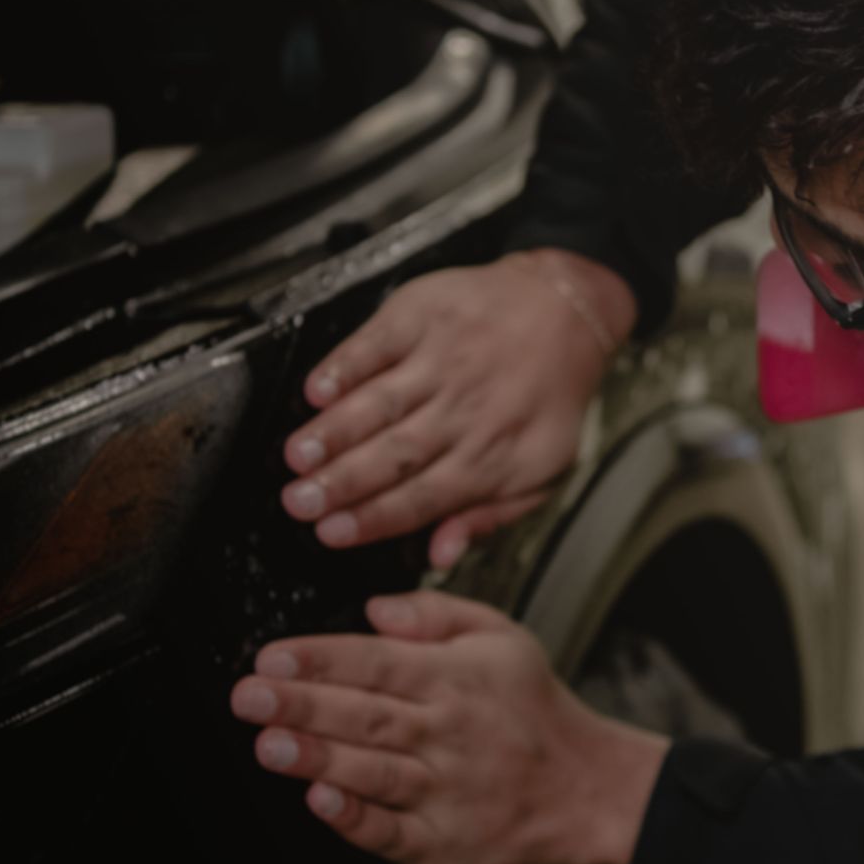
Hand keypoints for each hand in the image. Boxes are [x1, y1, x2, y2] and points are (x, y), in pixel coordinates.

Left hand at [229, 590, 667, 863]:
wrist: (588, 788)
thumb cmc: (535, 709)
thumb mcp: (502, 636)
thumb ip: (435, 614)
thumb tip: (373, 609)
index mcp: (456, 679)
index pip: (378, 663)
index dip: (322, 659)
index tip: (272, 656)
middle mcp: (449, 733)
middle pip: (366, 715)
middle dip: (302, 704)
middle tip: (248, 695)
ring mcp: (446, 792)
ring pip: (372, 771)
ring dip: (316, 757)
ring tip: (267, 743)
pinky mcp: (442, 844)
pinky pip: (392, 832)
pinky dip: (357, 820)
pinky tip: (322, 802)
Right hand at [281, 248, 637, 566]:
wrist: (564, 309)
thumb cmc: (546, 395)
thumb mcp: (542, 469)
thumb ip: (488, 517)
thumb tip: (443, 554)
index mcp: (492, 455)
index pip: (423, 497)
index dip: (373, 517)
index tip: (331, 532)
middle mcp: (465, 410)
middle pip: (395, 454)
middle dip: (341, 483)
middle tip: (299, 502)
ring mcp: (443, 361)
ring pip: (382, 403)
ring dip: (335, 431)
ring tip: (299, 455)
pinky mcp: (424, 318)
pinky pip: (377, 345)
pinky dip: (344, 367)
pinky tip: (317, 390)